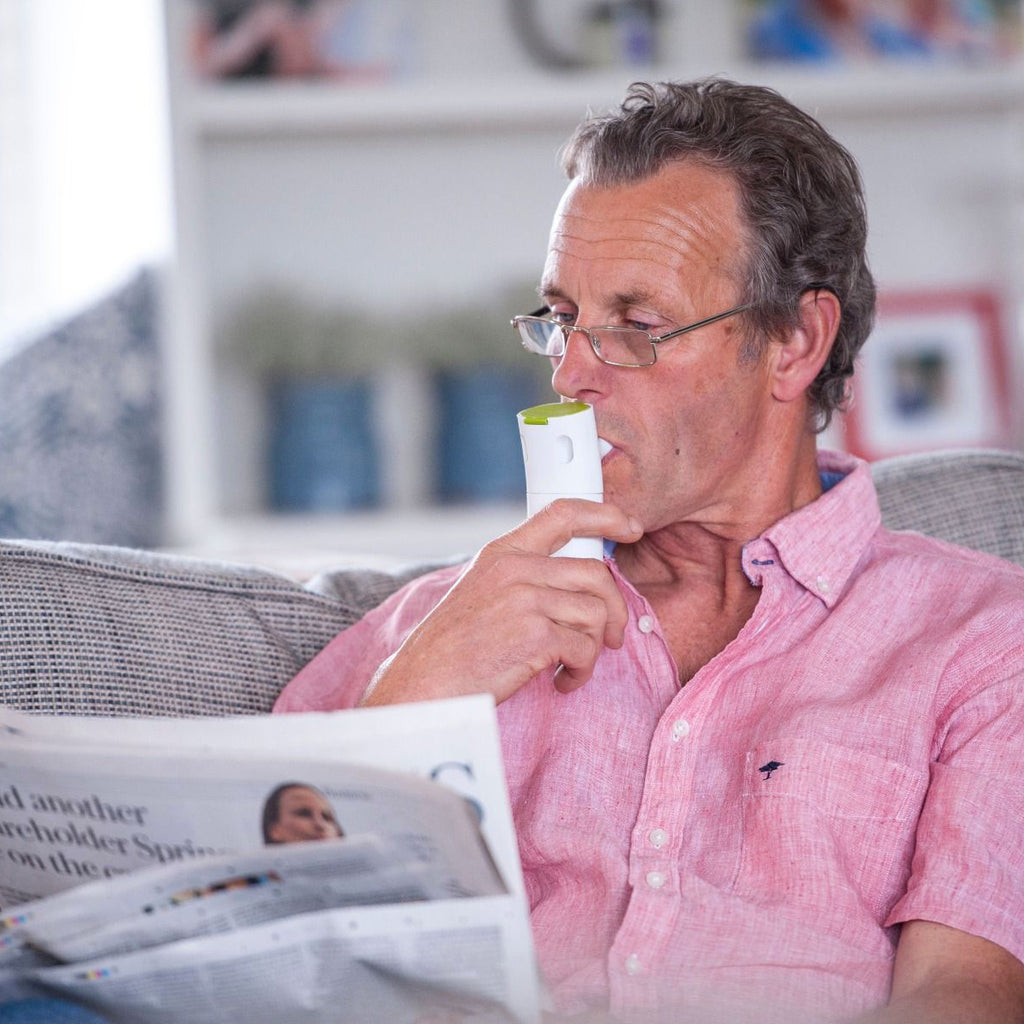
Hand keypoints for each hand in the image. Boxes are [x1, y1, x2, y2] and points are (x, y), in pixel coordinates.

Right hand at [360, 500, 642, 707]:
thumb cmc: (452, 648)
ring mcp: (525, 599)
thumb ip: (524, 577)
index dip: (605, 515)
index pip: (563, 513)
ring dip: (593, 647)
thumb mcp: (483, 592)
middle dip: (614, 609)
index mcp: (502, 553)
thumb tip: (579, 583)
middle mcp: (515, 568)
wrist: (424, 684)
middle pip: (595, 573)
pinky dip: (581, 671)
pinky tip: (560, 681)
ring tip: (570, 666)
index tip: (630, 526)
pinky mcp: (535, 635)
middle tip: (610, 636)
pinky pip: (586, 648)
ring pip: (597, 612)